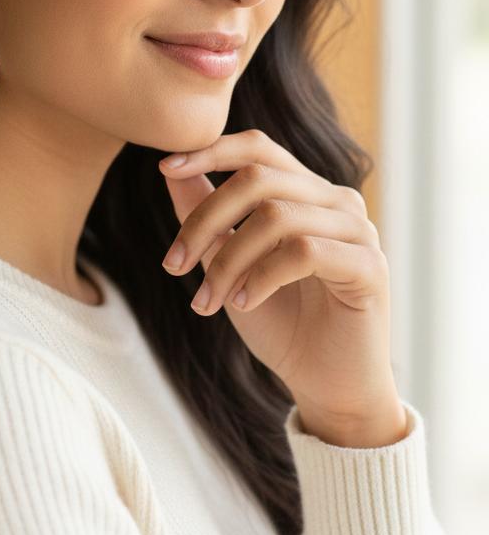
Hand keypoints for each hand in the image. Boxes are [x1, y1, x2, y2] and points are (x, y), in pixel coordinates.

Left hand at [159, 129, 403, 430]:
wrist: (327, 387)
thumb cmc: (280, 321)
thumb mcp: (229, 263)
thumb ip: (206, 215)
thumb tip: (170, 169)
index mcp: (306, 192)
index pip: (259, 148)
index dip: (211, 151)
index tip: (165, 167)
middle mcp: (336, 201)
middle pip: (259, 178)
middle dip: (205, 219)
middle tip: (174, 264)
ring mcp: (358, 231)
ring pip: (276, 216)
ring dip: (228, 260)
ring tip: (208, 300)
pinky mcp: (369, 267)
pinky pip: (304, 252)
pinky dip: (261, 277)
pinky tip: (243, 304)